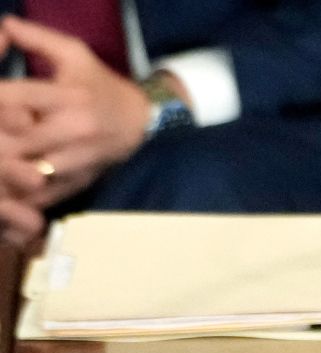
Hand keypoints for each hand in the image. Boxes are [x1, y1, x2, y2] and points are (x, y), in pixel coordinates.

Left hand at [0, 15, 151, 244]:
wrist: (143, 123)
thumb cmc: (103, 86)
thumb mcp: (75, 54)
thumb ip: (37, 38)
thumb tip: (4, 24)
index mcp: (67, 96)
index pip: (11, 98)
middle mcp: (71, 131)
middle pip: (13, 140)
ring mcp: (75, 161)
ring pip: (25, 172)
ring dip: (5, 169)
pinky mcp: (77, 182)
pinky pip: (42, 196)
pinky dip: (21, 196)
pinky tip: (10, 191)